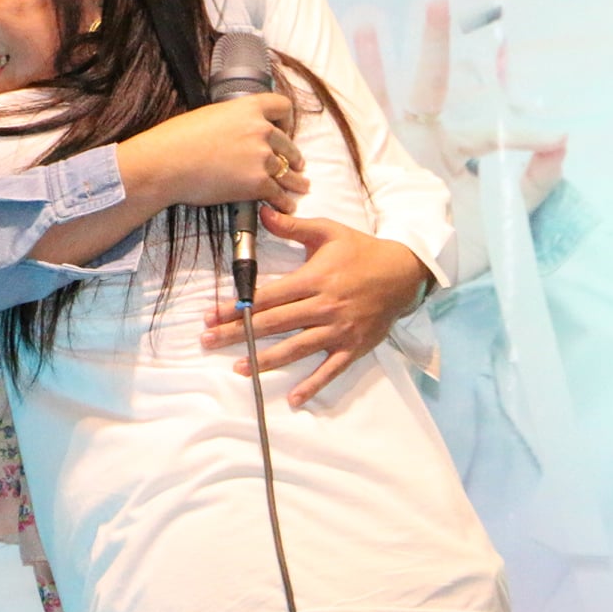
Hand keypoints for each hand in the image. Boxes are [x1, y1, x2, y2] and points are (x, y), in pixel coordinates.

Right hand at [119, 93, 310, 212]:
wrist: (166, 163)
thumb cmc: (176, 140)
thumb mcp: (208, 116)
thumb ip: (230, 121)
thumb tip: (233, 132)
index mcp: (248, 107)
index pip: (282, 107)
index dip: (287, 120)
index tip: (285, 130)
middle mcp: (260, 129)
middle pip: (288, 143)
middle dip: (293, 156)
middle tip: (296, 164)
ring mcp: (262, 157)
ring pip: (288, 170)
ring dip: (295, 181)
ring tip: (300, 187)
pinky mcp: (257, 183)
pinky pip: (279, 194)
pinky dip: (284, 201)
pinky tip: (285, 204)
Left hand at [200, 209, 426, 406]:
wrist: (403, 272)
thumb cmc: (361, 251)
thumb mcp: (328, 232)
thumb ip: (293, 226)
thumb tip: (262, 212)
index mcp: (314, 279)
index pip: (267, 297)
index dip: (237, 307)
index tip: (212, 315)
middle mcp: (323, 307)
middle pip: (273, 324)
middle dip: (238, 334)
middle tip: (209, 341)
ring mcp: (338, 330)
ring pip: (296, 349)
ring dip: (266, 361)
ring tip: (239, 369)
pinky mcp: (353, 347)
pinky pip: (330, 369)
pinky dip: (313, 385)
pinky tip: (294, 398)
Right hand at [354, 0, 565, 278]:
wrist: (411, 279)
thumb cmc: (456, 248)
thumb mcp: (504, 221)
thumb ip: (535, 184)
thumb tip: (564, 140)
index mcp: (456, 150)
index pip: (492, 134)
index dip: (525, 133)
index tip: (557, 136)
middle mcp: (422, 138)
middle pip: (429, 83)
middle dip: (434, 41)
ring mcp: (391, 146)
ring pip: (383, 94)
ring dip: (375, 58)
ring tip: (366, 20)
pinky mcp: (366, 162)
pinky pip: (355, 126)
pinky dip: (341, 97)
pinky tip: (327, 67)